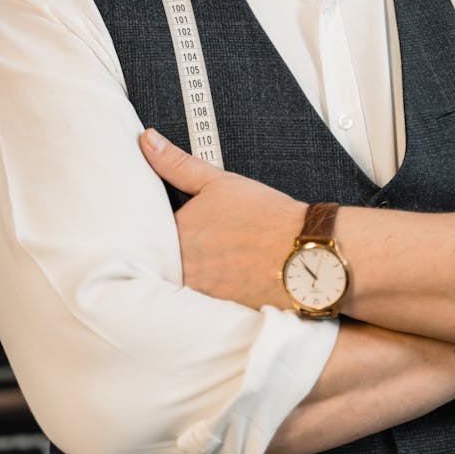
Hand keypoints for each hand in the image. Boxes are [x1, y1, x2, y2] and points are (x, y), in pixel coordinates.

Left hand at [139, 130, 304, 308]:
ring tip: (209, 264)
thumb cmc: (267, 216)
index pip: (148, 235)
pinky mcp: (218, 313)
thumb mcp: (218, 182)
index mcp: (177, 234)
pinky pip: (199, 307)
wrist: (307, 251)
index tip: (162, 228)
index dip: (153, 230)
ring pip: (177, 286)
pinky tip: (221, 283)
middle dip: (166, 256)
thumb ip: (176, 164)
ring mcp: (200, 294)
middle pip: (159, 264)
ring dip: (184, 277)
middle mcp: (183, 268)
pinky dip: (203, 298)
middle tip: (194, 246)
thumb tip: (148, 140)